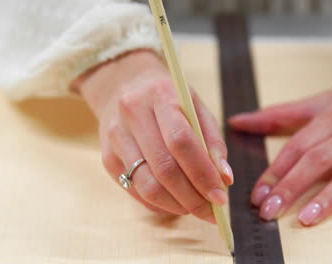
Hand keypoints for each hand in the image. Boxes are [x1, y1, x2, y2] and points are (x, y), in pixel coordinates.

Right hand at [73, 50, 233, 221]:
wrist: (122, 85)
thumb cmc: (166, 98)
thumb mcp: (195, 105)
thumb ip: (212, 140)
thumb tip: (224, 178)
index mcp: (160, 95)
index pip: (181, 141)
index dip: (203, 174)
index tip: (220, 196)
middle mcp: (132, 114)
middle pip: (164, 168)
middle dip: (192, 198)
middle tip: (210, 211)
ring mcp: (115, 137)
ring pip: (147, 185)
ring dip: (176, 205)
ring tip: (194, 208)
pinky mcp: (107, 157)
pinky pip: (135, 190)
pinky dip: (159, 203)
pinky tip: (174, 201)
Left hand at [230, 84, 331, 225]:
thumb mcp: (317, 104)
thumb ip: (277, 116)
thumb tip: (236, 121)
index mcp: (328, 119)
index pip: (296, 148)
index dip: (275, 172)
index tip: (256, 195)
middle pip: (315, 160)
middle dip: (290, 186)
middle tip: (268, 210)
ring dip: (325, 197)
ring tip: (303, 218)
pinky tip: (331, 212)